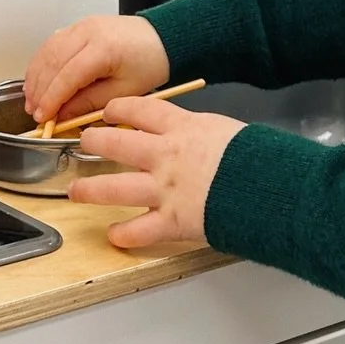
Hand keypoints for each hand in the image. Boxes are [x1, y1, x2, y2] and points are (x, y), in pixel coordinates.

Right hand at [24, 15, 169, 126]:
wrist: (162, 38)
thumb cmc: (150, 62)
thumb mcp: (124, 91)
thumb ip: (91, 103)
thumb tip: (64, 115)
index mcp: (104, 48)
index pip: (68, 76)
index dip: (52, 99)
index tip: (43, 117)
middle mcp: (88, 32)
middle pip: (52, 62)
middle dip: (40, 91)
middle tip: (35, 112)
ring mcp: (81, 25)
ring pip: (47, 51)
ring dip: (36, 77)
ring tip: (32, 100)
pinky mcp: (78, 25)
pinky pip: (52, 43)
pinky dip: (41, 62)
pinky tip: (38, 79)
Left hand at [70, 96, 245, 249]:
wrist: (268, 186)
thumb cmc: (258, 158)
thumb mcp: (226, 131)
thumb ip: (202, 133)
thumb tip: (195, 135)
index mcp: (183, 129)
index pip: (140, 110)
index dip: (119, 108)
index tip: (108, 111)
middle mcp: (166, 156)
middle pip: (116, 143)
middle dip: (94, 141)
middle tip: (85, 142)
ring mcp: (164, 190)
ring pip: (114, 187)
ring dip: (90, 190)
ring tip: (77, 190)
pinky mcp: (172, 221)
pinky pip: (138, 231)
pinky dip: (124, 234)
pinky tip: (115, 234)